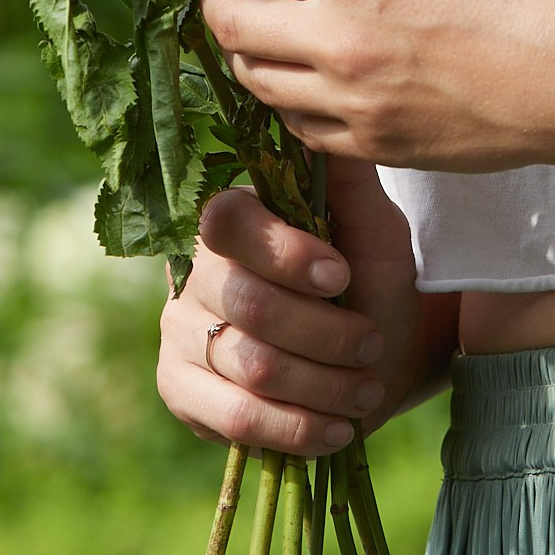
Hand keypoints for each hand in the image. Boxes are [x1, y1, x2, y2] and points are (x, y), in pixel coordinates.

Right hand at [156, 176, 448, 457]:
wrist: (371, 360)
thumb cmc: (370, 283)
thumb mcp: (375, 230)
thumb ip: (349, 181)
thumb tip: (326, 126)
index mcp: (236, 220)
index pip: (229, 222)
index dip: (284, 252)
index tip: (340, 276)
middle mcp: (195, 271)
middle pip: (249, 305)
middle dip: (325, 334)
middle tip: (372, 346)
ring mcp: (179, 331)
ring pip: (250, 364)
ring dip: (321, 384)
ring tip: (366, 390)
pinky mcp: (179, 390)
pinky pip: (231, 416)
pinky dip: (293, 428)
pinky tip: (335, 428)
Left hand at [195, 0, 554, 173]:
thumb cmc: (545, 1)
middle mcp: (342, 41)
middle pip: (236, 24)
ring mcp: (355, 105)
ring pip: (259, 84)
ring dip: (247, 53)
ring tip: (253, 32)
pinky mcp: (377, 148)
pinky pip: (302, 128)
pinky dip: (288, 101)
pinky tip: (300, 84)